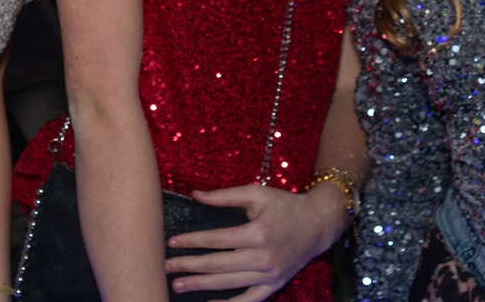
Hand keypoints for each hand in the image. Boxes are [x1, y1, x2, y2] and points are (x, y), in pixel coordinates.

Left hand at [162, 183, 348, 300]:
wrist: (318, 224)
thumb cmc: (286, 205)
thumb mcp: (257, 193)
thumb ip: (225, 196)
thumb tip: (195, 195)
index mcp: (258, 233)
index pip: (217, 239)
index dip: (192, 241)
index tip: (171, 242)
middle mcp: (263, 258)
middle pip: (219, 264)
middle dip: (190, 266)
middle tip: (166, 267)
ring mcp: (270, 275)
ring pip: (229, 283)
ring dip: (201, 285)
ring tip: (178, 285)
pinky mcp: (275, 285)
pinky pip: (249, 299)